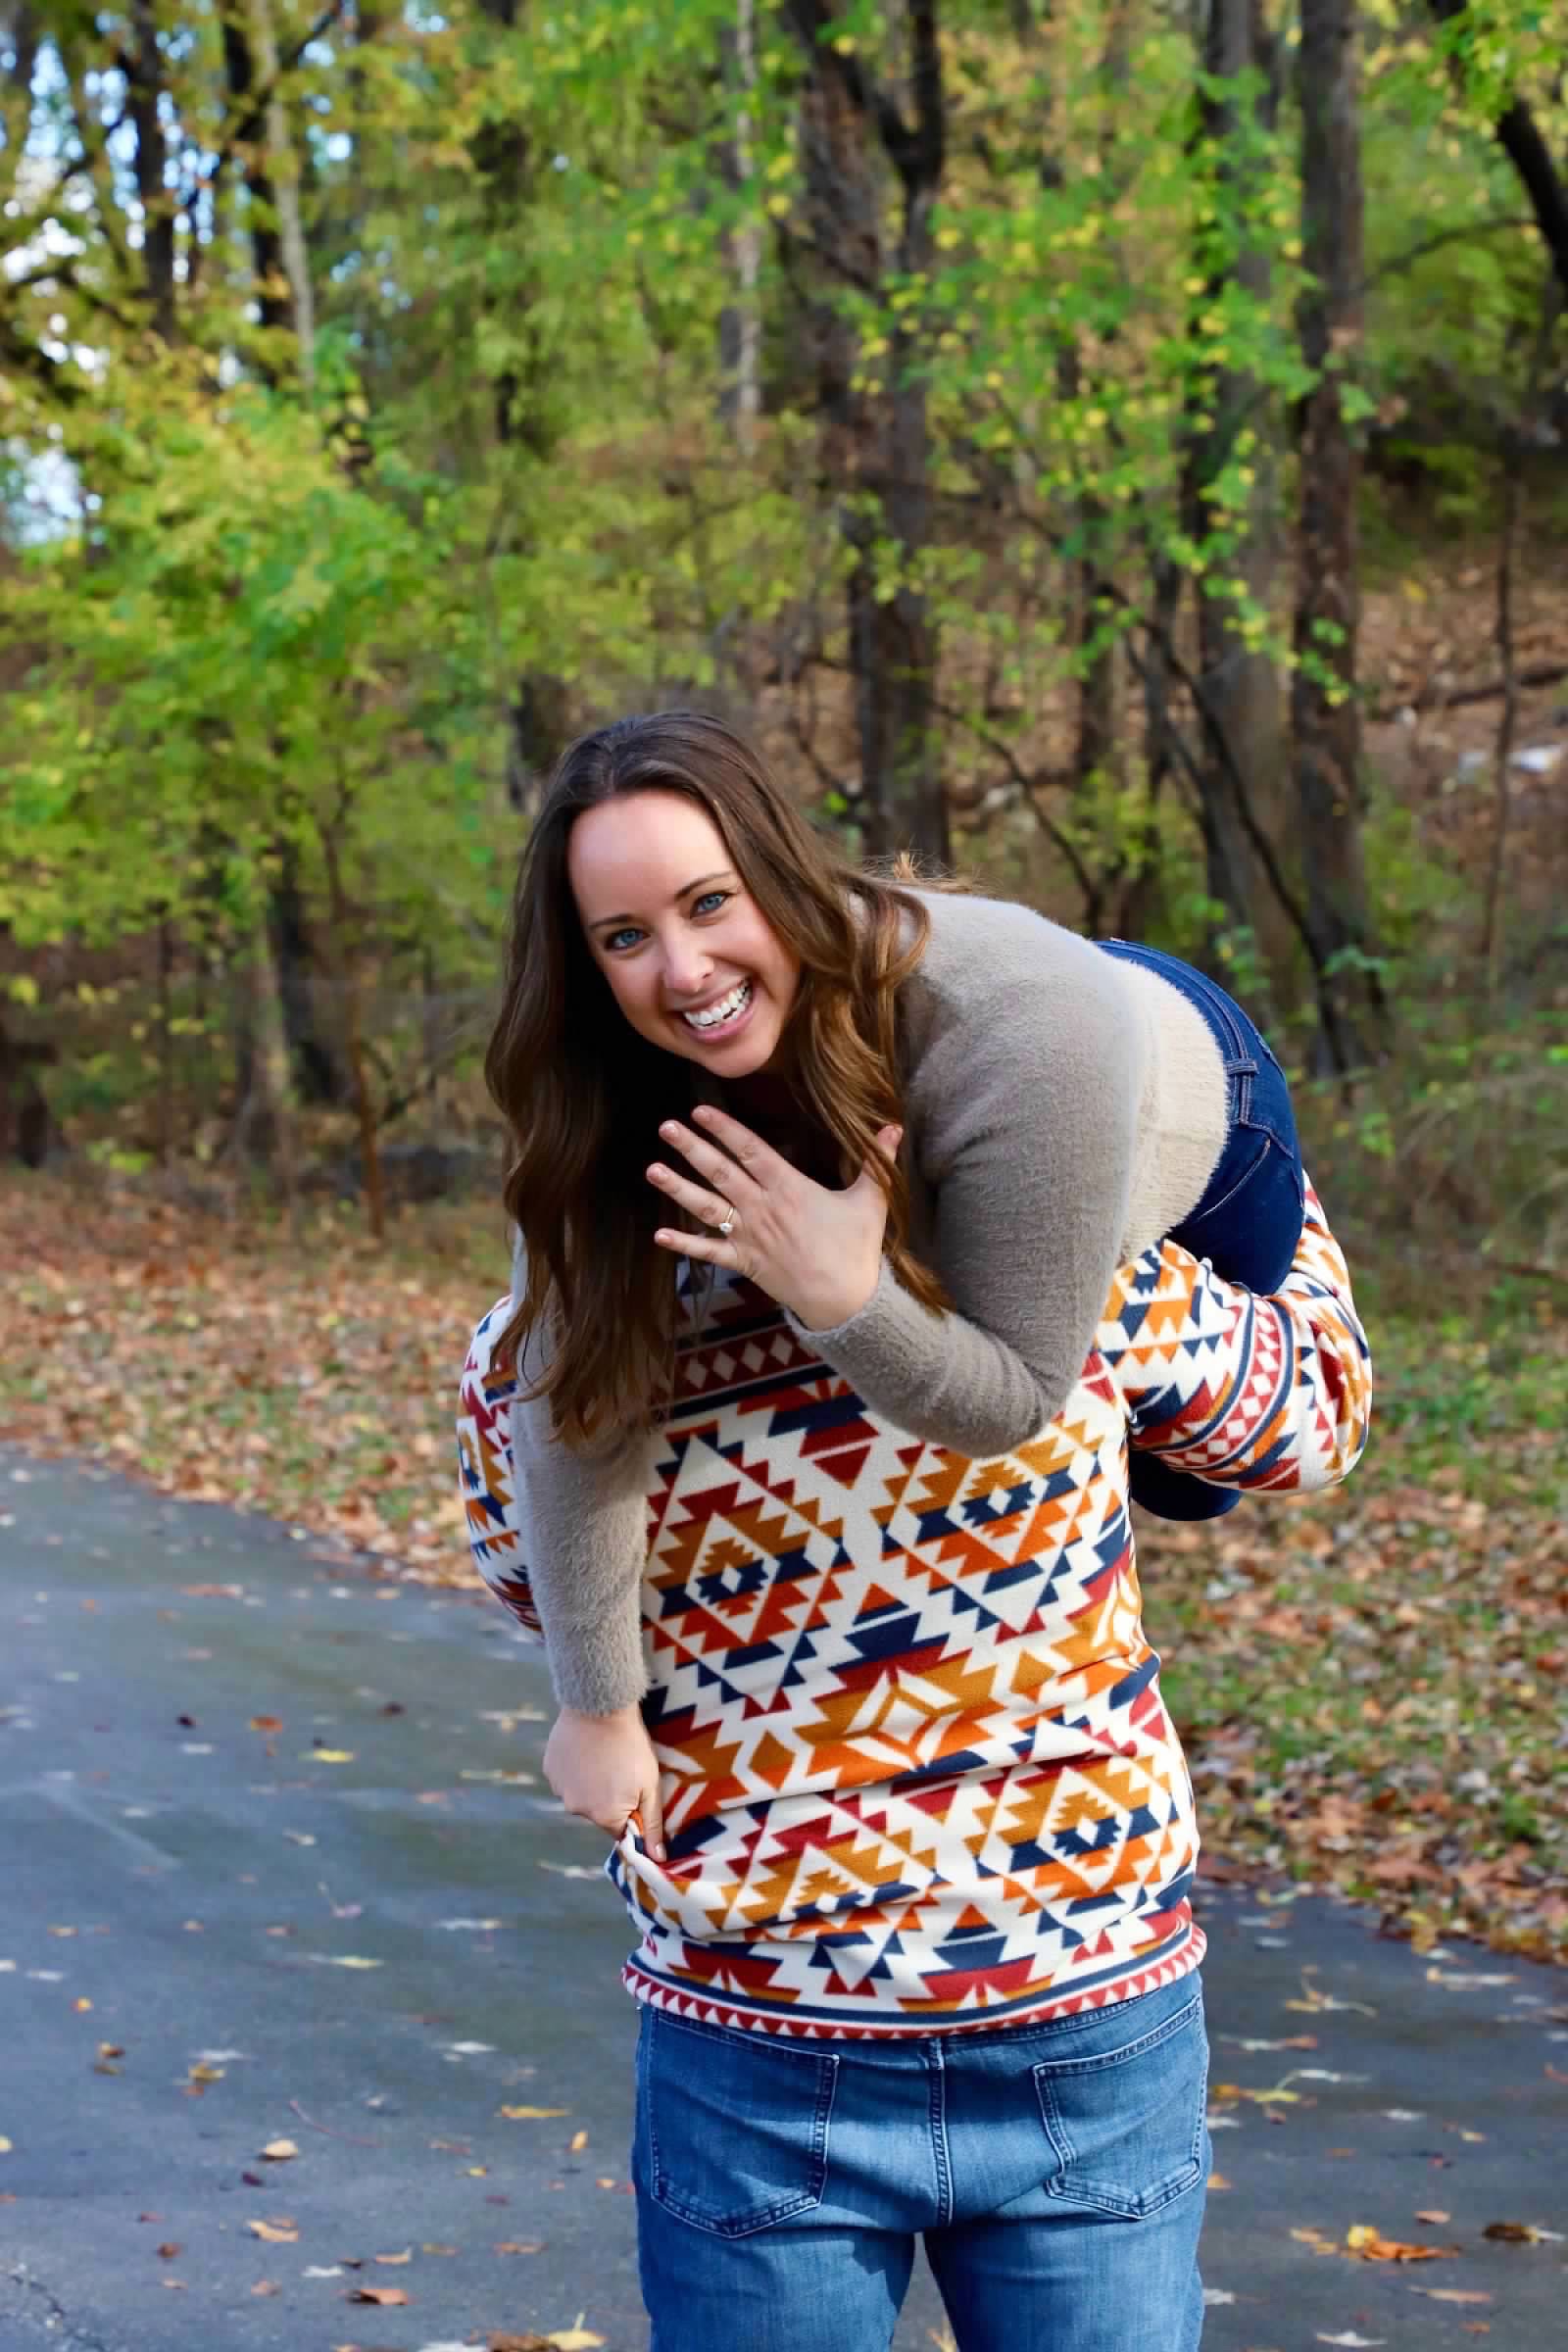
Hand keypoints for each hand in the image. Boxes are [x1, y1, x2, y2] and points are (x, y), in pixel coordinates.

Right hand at [543, 1704, 666, 1862]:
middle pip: (598, 1814)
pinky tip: (586, 1750)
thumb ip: (653, 1824)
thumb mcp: (650, 1785)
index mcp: (604, 1817)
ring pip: (581, 1796)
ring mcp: (560, 1789)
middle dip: (610, 1798)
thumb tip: (657, 1858)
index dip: (631, 1813)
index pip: (620, 1830)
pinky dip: (576, 1770)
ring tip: (603, 1756)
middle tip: (620, 1769)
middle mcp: (577, 1809)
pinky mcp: (550, 1769)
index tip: (635, 1789)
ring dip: (591, 1784)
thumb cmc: (632, 1746)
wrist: (600, 1706)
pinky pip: (566, 1778)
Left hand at [647, 1104, 901, 1330]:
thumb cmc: (857, 1249)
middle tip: (665, 1127)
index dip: (725, 1129)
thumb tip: (894, 1126)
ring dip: (678, 1188)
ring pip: (707, 1207)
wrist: (846, 1300)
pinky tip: (659, 1236)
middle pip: (721, 1172)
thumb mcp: (871, 1201)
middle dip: (692, 1148)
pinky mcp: (745, 1262)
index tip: (700, 1111)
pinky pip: (710, 1252)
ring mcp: (750, 1236)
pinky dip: (685, 1244)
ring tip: (652, 1169)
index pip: (751, 1150)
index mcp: (789, 1188)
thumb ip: (878, 1161)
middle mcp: (762, 1208)